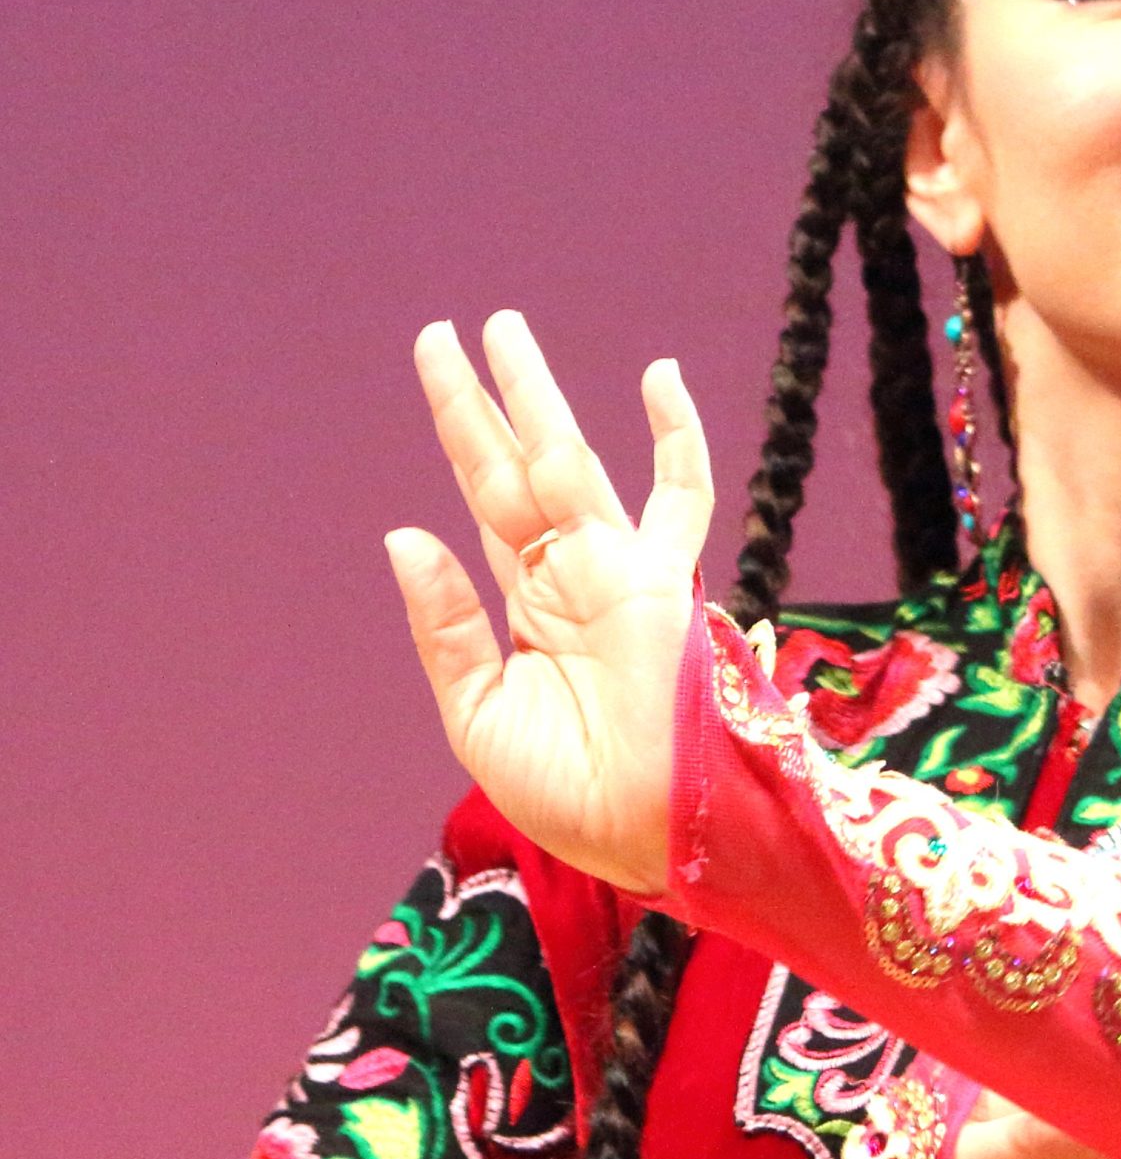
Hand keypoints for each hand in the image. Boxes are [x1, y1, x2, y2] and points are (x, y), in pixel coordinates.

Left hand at [384, 313, 711, 895]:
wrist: (648, 831)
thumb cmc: (570, 795)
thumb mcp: (479, 713)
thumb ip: (448, 625)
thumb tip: (405, 531)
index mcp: (527, 610)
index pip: (485, 504)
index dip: (460, 436)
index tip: (435, 370)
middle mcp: (570, 577)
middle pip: (513, 468)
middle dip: (481, 401)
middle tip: (447, 330)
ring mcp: (618, 571)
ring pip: (570, 461)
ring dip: (536, 396)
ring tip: (501, 327)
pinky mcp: (663, 580)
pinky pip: (678, 496)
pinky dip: (675, 438)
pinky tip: (658, 375)